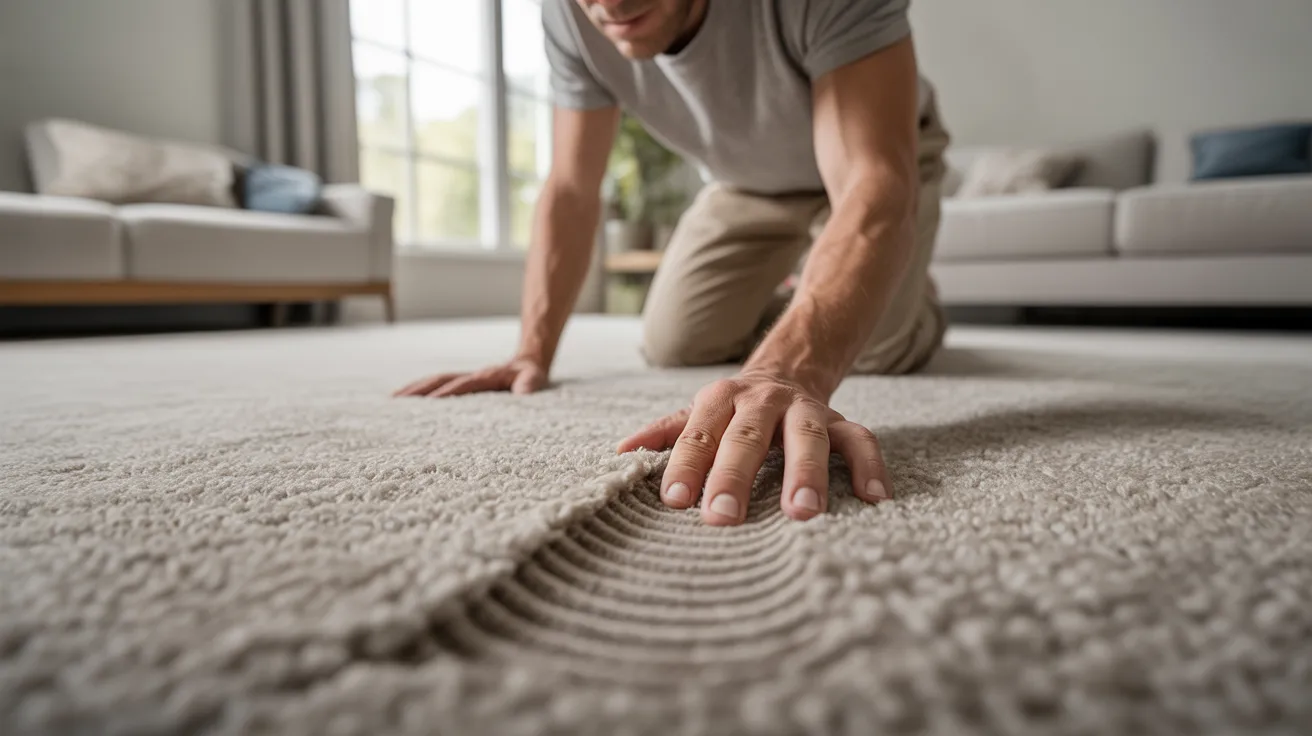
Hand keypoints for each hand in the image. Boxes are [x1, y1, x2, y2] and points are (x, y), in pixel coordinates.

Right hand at [393, 357, 546, 397]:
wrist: (528, 365)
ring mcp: (462, 379)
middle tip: (396, 401)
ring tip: (391, 401)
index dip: (446, 393)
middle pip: (439, 380)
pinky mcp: (460, 385)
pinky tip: (403, 400)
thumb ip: (528, 385)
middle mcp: (469, 376)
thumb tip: (522, 392)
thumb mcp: (534, 380)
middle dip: (418, 390)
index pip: (462, 385)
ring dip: (413, 390)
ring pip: (433, 382)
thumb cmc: (531, 378)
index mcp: (485, 377)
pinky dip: (418, 391)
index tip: (429, 403)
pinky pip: (435, 386)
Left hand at [617, 371, 890, 524]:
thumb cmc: (734, 410)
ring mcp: (805, 411)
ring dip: (805, 472)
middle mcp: (763, 402)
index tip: (675, 501)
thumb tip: (621, 452)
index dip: (686, 467)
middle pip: (747, 438)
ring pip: (808, 436)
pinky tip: (874, 498)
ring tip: (801, 512)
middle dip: (734, 477)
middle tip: (723, 518)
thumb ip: (666, 434)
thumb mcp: (698, 414)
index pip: (698, 435)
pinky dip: (869, 466)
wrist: (789, 369)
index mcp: (721, 402)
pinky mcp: (840, 422)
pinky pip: (861, 440)